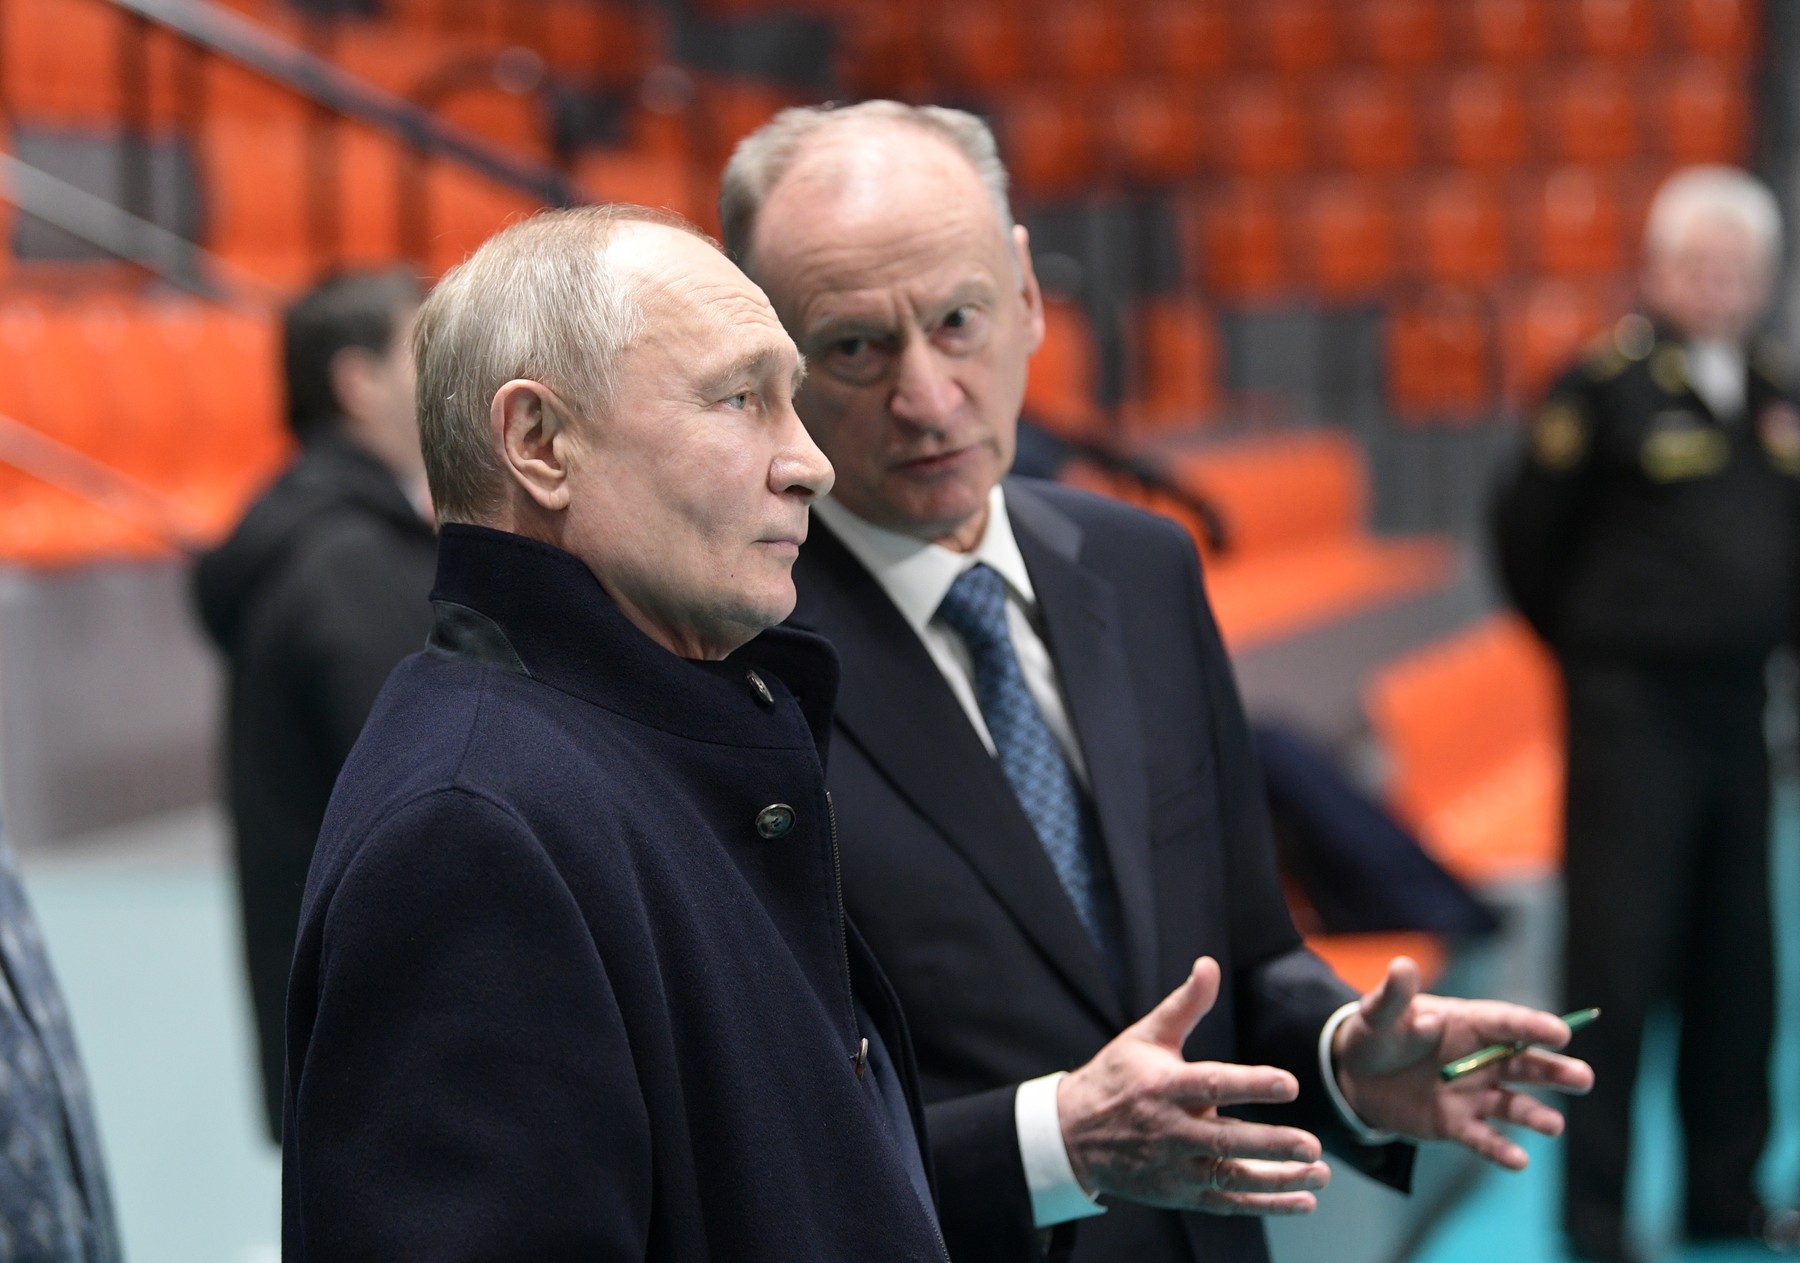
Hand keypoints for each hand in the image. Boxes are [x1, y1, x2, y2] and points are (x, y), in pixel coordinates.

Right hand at [1057, 957, 1331, 1215]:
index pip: (1211, 1085)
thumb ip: (1184, 1005)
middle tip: (1312, 1144)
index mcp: (1163, 1086)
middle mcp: (1168, 1129)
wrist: (1071, 1134)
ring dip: (1277, 1179)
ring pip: (1229, 1177)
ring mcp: (1173, 1166)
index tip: (1291, 1084)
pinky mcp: (1178, 1191)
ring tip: (1319, 1172)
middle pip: (1223, 1140)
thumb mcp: (1144, 1037)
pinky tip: (1304, 1200)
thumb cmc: (1116, 1077)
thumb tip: (1209, 964)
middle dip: (1270, 1145)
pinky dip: (1266, 1204)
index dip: (1251, 1085)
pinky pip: (1227, 1202)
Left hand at [1331, 956, 1594, 1169]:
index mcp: (1467, 1024)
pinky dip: (1500, 1150)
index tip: (1563, 1032)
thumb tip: (1402, 965)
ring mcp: (1472, 1094)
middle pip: (1524, 1064)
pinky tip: (1518, 1160)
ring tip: (1554, 1126)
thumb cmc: (1375, 1034)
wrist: (1355, 1076)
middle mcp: (1479, 1059)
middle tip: (1584, 1078)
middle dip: (1553, 1071)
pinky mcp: (1457, 1124)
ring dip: (1535, 1115)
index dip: (1533, 1026)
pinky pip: (1483, 1138)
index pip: (1506, 1023)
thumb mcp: (1378, 1013)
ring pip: (1512, 1104)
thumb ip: (1394, 995)